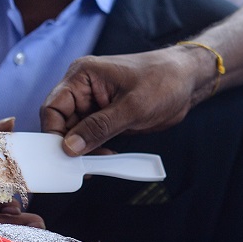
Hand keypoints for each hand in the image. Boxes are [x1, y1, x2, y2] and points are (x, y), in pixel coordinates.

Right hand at [40, 46, 210, 155]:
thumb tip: (69, 147)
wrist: (189, 80)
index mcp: (83, 76)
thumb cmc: (164, 80)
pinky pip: (91, 136)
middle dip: (68, 144)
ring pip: (75, 132)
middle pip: (61, 122)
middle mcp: (84, 88)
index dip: (53, 133)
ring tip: (96, 162)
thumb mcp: (133, 106)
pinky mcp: (107, 116)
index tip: (62, 155)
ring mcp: (95, 103)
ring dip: (82, 149)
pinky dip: (94, 148)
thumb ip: (100, 127)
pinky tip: (104, 157)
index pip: (53, 107)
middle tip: (80, 165)